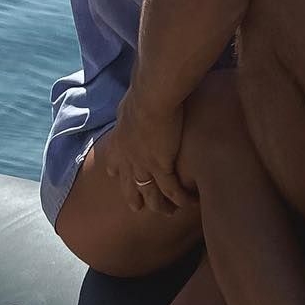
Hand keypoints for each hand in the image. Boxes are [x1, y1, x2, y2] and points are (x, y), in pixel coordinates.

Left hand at [101, 87, 190, 217]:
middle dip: (135, 199)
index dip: (119, 174)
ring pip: (151, 196)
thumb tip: (131, 108)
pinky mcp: (162, 168)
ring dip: (161, 206)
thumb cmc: (141, 93)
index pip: (113, 167)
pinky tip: (191, 202)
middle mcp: (127, 160)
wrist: (152, 97)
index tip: (122, 178)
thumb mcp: (128, 105)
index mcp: (118, 143)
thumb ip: (129, 114)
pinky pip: (171, 191)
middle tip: (141, 206)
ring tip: (170, 212)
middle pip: (129, 189)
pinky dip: (181, 198)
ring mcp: (143, 167)